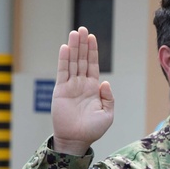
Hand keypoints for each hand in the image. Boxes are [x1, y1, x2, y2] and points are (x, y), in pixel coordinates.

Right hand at [52, 26, 113, 155]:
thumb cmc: (93, 130)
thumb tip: (105, 82)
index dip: (92, 52)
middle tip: (82, 29)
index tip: (92, 37)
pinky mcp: (61, 90)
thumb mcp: (107, 114)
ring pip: (72, 62)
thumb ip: (109, 98)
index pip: (92, 65)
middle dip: (83, 44)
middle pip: (82, 59)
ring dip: (74, 47)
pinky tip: (65, 48)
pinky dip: (64, 60)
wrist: (76, 140)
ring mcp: (70, 86)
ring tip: (75, 32)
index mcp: (93, 89)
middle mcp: (81, 84)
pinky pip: (63, 72)